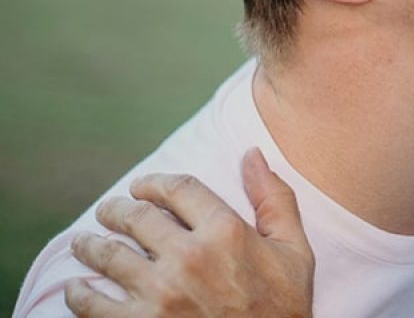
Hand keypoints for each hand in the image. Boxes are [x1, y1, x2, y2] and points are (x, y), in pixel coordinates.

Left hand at [65, 149, 314, 316]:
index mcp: (225, 231)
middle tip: (108, 210)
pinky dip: (79, 294)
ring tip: (84, 242)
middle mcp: (189, 257)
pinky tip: (77, 287)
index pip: (177, 188)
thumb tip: (253, 153)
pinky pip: (94, 306)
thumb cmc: (283, 308)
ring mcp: (160, 296)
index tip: (142, 186)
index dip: (154, 182)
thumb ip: (274, 198)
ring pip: (109, 256)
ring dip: (91, 245)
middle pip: (137, 217)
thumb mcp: (294, 250)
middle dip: (117, 209)